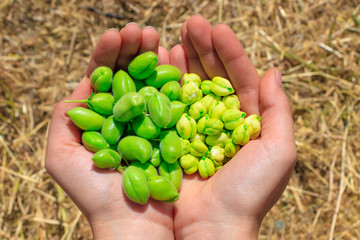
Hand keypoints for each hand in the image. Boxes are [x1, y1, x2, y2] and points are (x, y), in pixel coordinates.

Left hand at [45, 24, 173, 239]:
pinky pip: (172, 100)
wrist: (135, 224)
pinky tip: (173, 58)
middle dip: (131, 50)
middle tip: (140, 31)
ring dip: (151, 58)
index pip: (102, 79)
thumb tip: (78, 90)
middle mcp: (125, 117)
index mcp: (100, 119)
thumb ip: (63, 122)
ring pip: (150, 83)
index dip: (107, 56)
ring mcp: (150, 121)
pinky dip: (172, 79)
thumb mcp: (62, 158)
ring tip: (155, 37)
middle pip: (127, 76)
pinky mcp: (172, 130)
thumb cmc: (97, 196)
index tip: (115, 37)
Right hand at [168, 15, 296, 238]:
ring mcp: (194, 128)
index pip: (240, 78)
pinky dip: (163, 85)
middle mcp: (220, 121)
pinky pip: (168, 106)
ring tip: (172, 35)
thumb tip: (273, 71)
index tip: (216, 28)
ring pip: (188, 87)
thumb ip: (278, 110)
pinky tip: (158, 65)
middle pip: (212, 77)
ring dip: (182, 61)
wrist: (212, 228)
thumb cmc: (249, 193)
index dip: (230, 52)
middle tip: (191, 23)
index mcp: (247, 122)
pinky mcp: (172, 138)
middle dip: (203, 49)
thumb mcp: (278, 151)